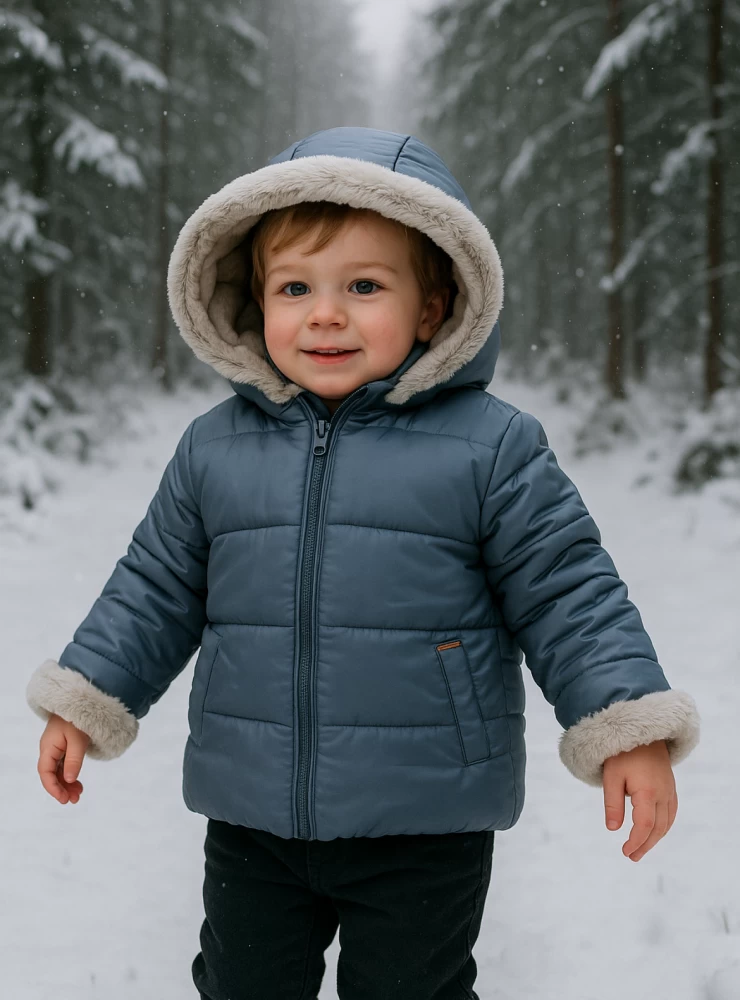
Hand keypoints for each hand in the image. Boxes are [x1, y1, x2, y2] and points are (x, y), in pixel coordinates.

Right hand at [37, 713, 90, 804]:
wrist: (83, 700)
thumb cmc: (78, 717)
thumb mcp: (78, 739)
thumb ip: (74, 760)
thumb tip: (69, 780)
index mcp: (48, 747)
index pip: (45, 772)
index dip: (53, 788)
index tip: (63, 799)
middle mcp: (49, 749)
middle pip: (51, 774)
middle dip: (61, 788)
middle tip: (74, 800)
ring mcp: (57, 748)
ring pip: (58, 771)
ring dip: (67, 783)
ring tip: (78, 794)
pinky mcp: (64, 746)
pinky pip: (64, 764)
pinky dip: (70, 774)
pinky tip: (77, 783)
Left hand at [602, 739, 676, 860]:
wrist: (642, 730)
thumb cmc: (622, 752)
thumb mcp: (611, 776)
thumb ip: (612, 804)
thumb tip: (613, 829)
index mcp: (648, 791)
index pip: (645, 825)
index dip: (636, 841)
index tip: (626, 851)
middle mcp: (663, 793)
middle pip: (658, 828)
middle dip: (645, 845)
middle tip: (632, 856)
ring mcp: (669, 790)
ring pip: (667, 822)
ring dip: (655, 838)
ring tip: (641, 849)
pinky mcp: (670, 786)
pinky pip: (671, 812)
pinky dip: (663, 826)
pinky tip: (655, 831)